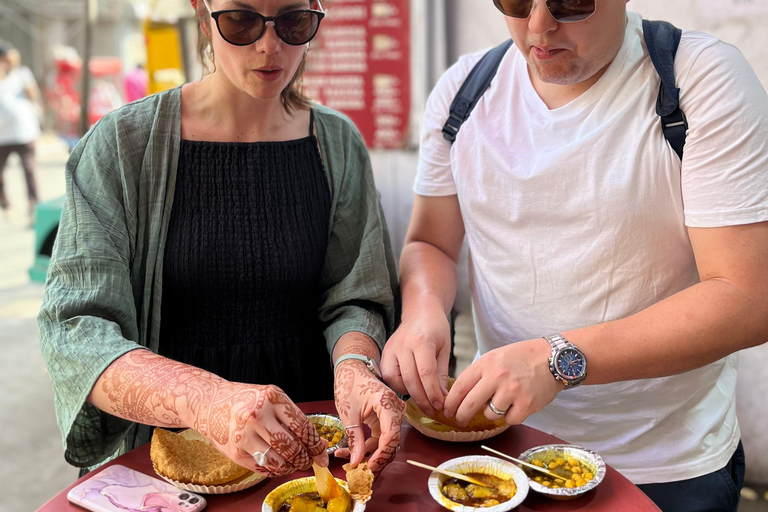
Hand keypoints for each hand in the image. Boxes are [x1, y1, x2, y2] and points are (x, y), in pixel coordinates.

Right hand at [193, 382, 327, 477]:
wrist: (210, 402)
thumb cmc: (247, 400)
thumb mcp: (272, 400)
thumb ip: (295, 420)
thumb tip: (321, 443)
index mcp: (272, 398)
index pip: (302, 426)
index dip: (316, 443)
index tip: (322, 452)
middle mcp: (257, 415)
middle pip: (291, 446)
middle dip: (305, 458)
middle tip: (310, 461)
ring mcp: (244, 435)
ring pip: (279, 461)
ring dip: (292, 467)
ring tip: (295, 463)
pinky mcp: (235, 452)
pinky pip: (264, 468)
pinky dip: (277, 470)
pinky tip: (280, 465)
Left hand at [333, 360, 404, 475]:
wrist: (352, 370)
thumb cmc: (350, 384)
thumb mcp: (348, 413)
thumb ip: (354, 438)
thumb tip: (356, 462)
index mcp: (387, 403)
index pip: (391, 435)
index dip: (381, 455)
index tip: (368, 467)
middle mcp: (395, 409)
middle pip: (391, 442)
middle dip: (375, 459)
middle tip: (359, 471)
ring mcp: (393, 415)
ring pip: (386, 443)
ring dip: (369, 454)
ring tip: (348, 460)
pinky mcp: (387, 420)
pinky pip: (381, 439)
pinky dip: (368, 447)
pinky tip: (351, 451)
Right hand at [380, 306, 450, 416]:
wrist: (420, 311)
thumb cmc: (436, 328)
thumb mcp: (445, 348)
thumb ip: (442, 374)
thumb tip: (442, 398)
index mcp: (421, 341)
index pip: (426, 373)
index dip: (433, 392)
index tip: (440, 404)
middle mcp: (403, 345)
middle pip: (410, 380)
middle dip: (422, 399)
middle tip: (432, 409)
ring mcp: (391, 348)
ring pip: (395, 380)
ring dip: (408, 393)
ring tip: (421, 398)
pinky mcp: (384, 353)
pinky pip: (387, 376)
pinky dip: (397, 385)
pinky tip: (409, 388)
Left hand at [443, 338, 562, 425]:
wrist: (553, 359)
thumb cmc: (521, 358)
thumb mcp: (495, 357)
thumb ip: (479, 374)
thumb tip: (460, 396)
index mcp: (486, 363)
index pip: (460, 386)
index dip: (451, 401)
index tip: (447, 410)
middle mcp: (497, 376)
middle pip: (470, 404)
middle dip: (461, 415)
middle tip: (459, 420)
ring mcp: (512, 391)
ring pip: (489, 414)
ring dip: (491, 412)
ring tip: (502, 402)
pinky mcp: (526, 404)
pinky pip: (509, 420)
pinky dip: (510, 416)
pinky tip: (516, 405)